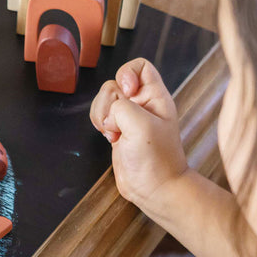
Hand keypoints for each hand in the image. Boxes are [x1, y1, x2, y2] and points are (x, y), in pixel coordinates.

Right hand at [89, 58, 187, 211]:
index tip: (127, 94)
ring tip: (114, 133)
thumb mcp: (141, 125)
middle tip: (119, 123)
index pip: (140, 67)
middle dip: (109, 103)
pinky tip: (110, 138)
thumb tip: (111, 113)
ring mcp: (129, 118)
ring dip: (102, 115)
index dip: (127, 74)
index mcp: (155, 97)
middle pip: (114, 84)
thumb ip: (122, 106)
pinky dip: (100, 124)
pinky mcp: (118, 130)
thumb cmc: (155, 160)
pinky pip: (101, 116)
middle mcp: (142, 104)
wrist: (154, 189)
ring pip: (104, 101)